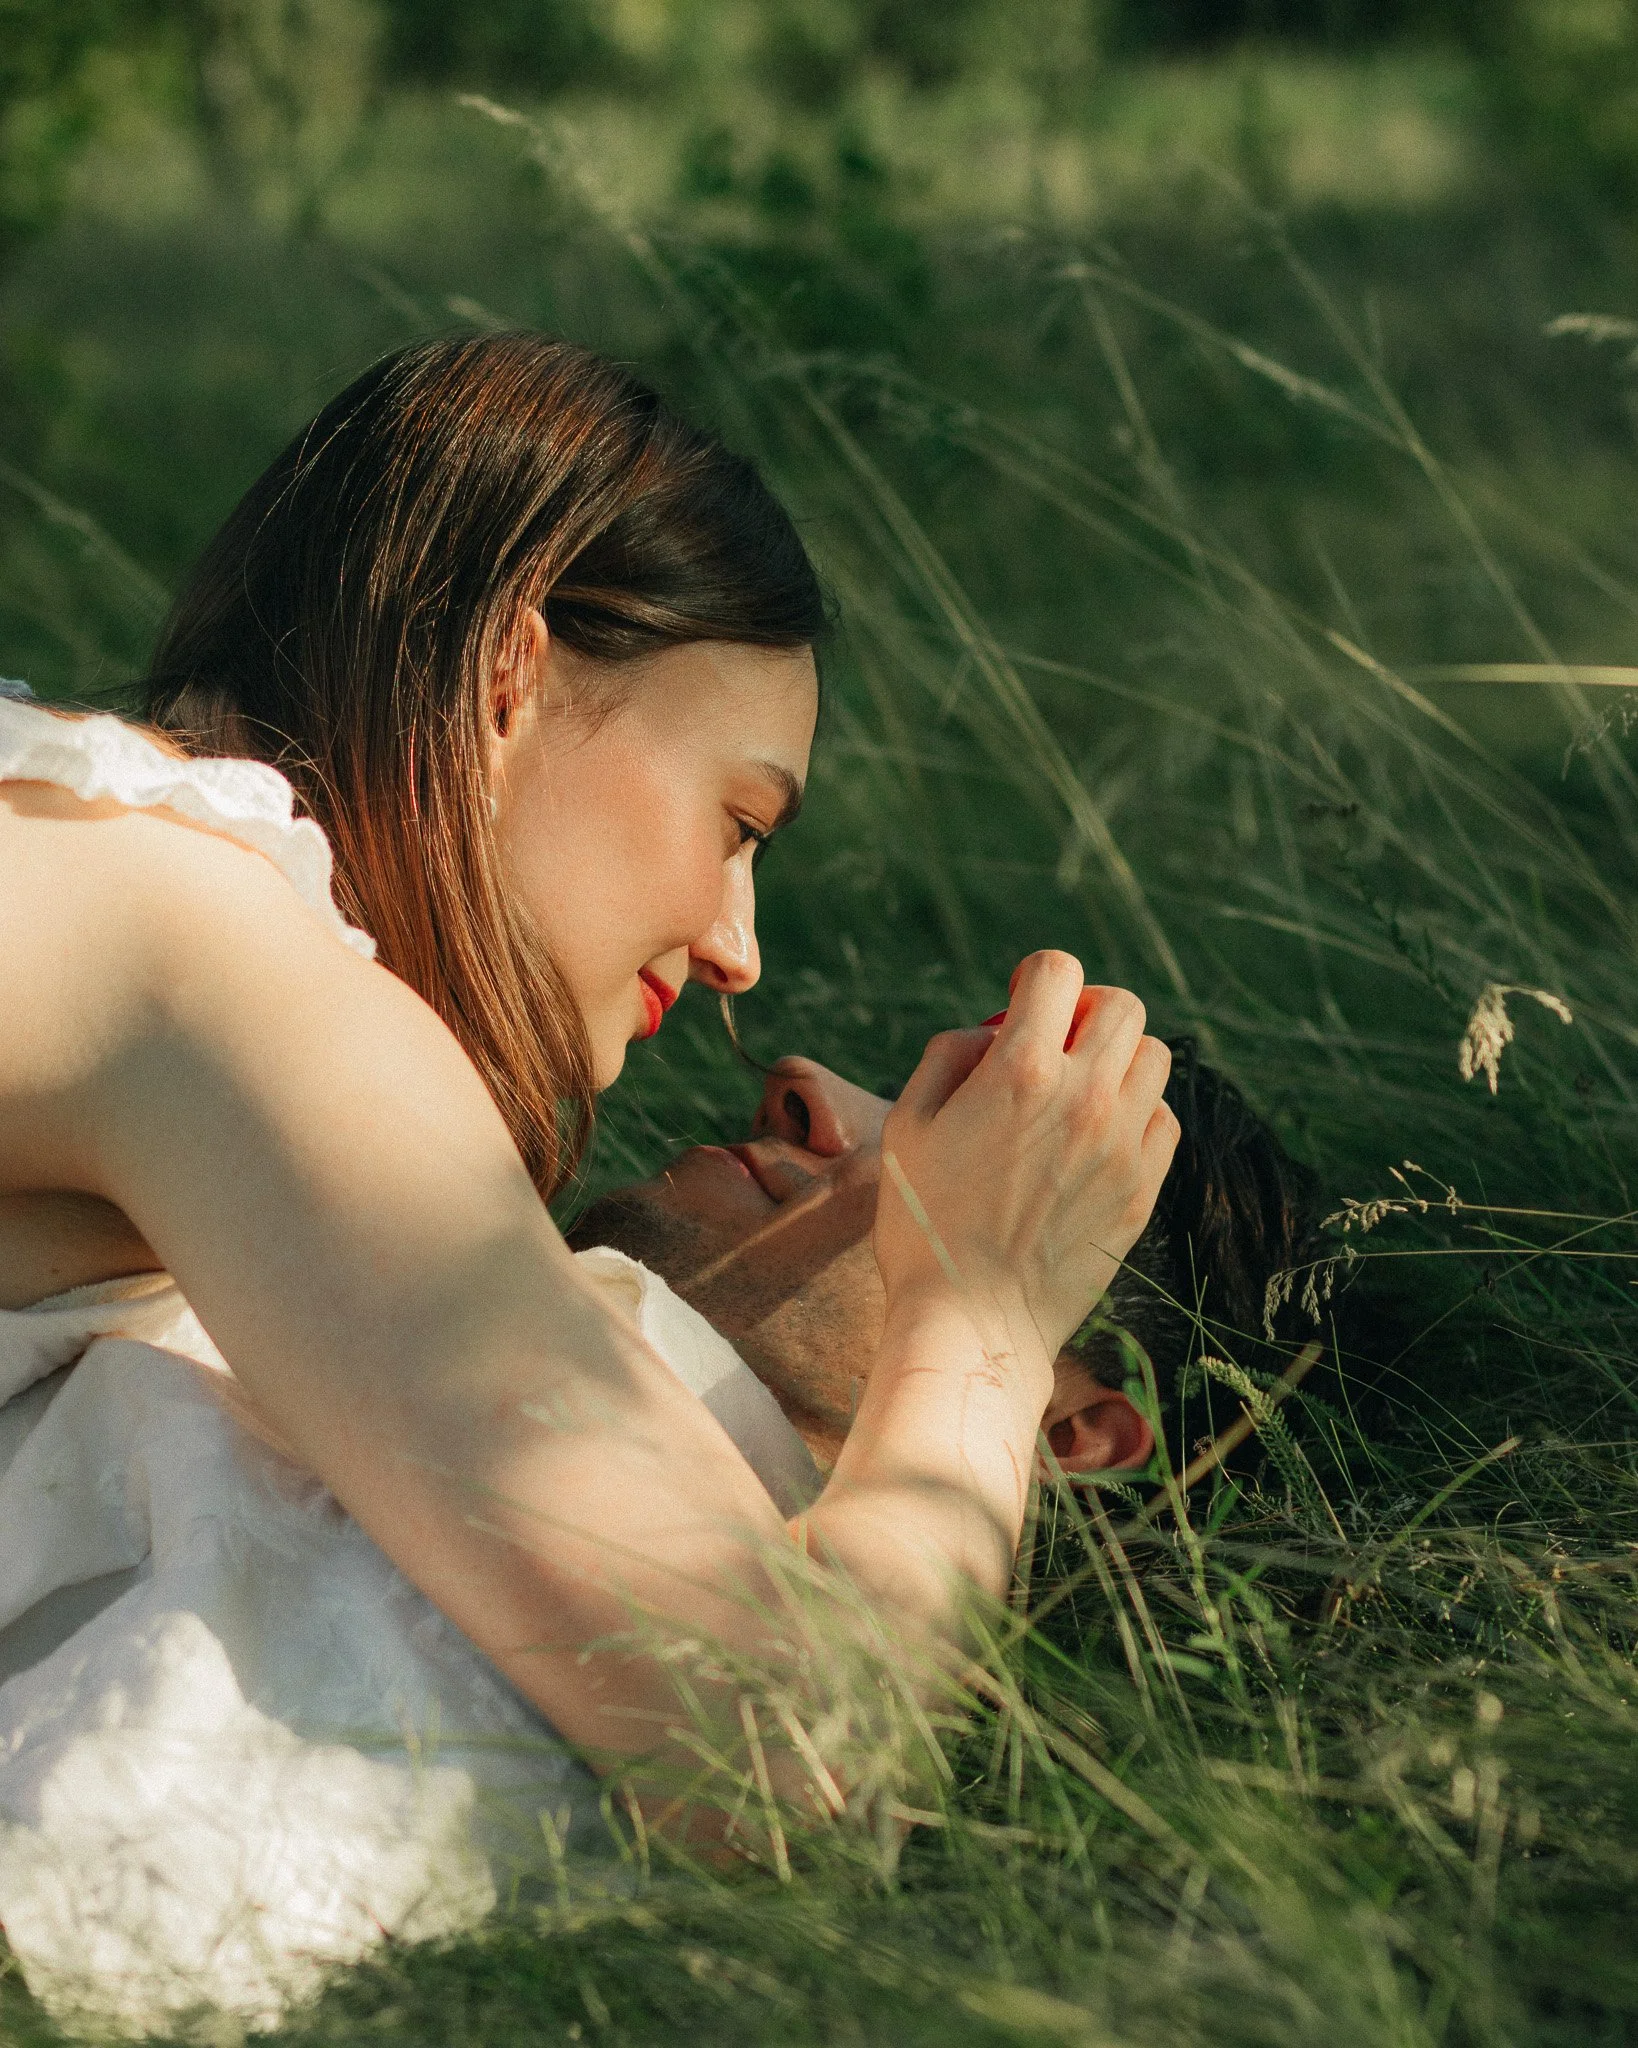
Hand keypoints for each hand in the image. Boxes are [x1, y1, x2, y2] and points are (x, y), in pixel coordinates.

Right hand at [873, 951, 1177, 1369]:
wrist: (972, 1321)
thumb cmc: (924, 1225)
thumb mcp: (905, 1127)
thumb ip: (946, 1058)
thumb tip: (988, 1032)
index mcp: (1019, 1072)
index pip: (1058, 972)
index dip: (1034, 977)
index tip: (1020, 1003)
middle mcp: (1083, 1098)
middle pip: (1122, 1006)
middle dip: (1085, 1011)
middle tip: (1055, 1044)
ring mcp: (1121, 1145)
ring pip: (1153, 1058)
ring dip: (1118, 1059)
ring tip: (1080, 1093)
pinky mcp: (1142, 1189)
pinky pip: (1164, 1121)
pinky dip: (1137, 1114)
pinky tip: (1098, 1139)